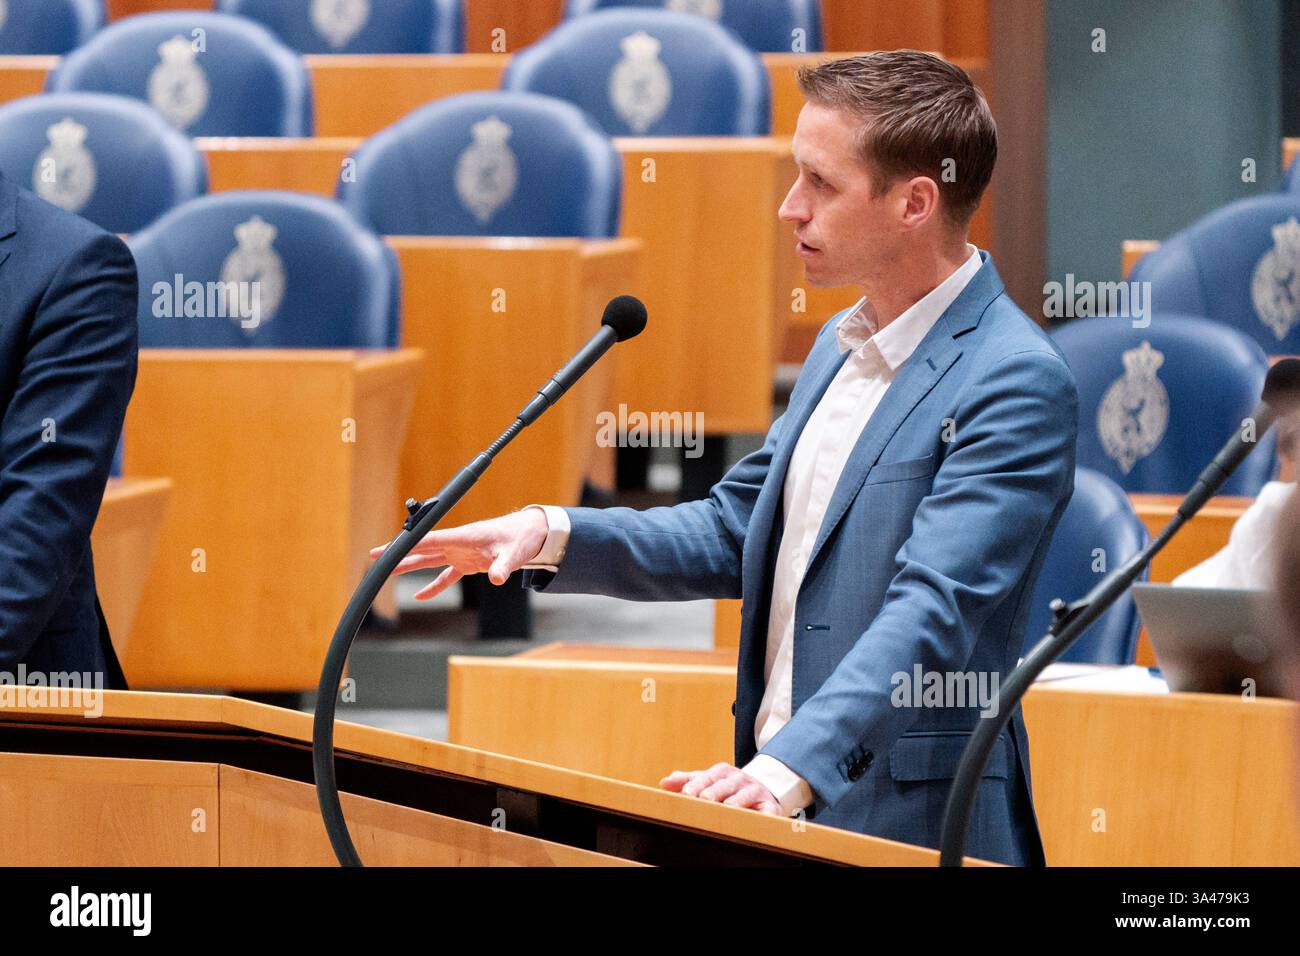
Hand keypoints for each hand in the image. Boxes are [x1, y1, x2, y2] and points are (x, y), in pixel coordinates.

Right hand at [370, 508, 548, 600]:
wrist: (531, 533)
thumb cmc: (521, 537)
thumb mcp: (514, 553)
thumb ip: (503, 566)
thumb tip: (497, 579)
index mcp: (463, 536)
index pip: (430, 540)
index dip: (408, 544)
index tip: (388, 549)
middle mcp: (457, 543)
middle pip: (422, 549)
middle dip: (399, 554)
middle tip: (375, 557)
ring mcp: (461, 553)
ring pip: (429, 560)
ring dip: (409, 566)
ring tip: (387, 573)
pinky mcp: (468, 563)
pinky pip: (446, 575)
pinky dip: (433, 586)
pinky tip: (420, 596)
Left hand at [659, 762, 781, 814]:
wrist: (760, 789)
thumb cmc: (726, 788)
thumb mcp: (706, 781)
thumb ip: (686, 781)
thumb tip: (664, 783)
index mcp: (722, 772)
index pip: (708, 777)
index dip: (697, 784)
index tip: (686, 794)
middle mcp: (739, 779)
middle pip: (725, 785)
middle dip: (714, 792)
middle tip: (703, 800)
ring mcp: (755, 791)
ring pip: (746, 795)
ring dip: (737, 801)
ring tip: (727, 808)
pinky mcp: (770, 805)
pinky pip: (769, 810)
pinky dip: (766, 815)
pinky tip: (760, 820)